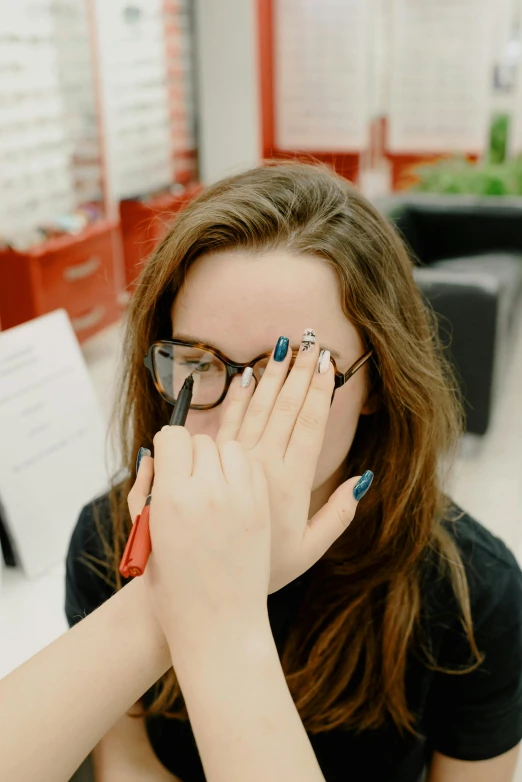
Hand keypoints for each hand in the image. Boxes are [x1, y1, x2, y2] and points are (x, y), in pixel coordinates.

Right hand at [128, 430, 270, 643]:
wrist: (218, 625)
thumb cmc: (172, 587)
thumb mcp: (146, 536)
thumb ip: (146, 490)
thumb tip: (153, 457)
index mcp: (174, 499)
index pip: (174, 437)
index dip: (168, 446)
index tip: (167, 459)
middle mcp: (210, 493)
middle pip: (202, 441)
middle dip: (191, 453)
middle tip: (187, 477)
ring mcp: (241, 500)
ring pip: (231, 448)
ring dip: (219, 457)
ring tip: (211, 483)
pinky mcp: (262, 510)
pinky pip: (252, 468)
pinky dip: (241, 471)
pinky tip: (231, 491)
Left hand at [216, 329, 371, 592]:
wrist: (212, 588)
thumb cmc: (265, 570)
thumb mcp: (312, 548)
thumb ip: (339, 513)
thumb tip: (363, 477)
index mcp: (293, 481)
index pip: (310, 423)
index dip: (320, 390)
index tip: (328, 363)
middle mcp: (265, 465)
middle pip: (286, 408)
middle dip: (300, 372)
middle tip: (311, 341)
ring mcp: (237, 463)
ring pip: (258, 409)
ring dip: (272, 376)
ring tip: (282, 348)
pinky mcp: (213, 466)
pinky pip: (227, 423)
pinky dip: (238, 398)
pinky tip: (246, 376)